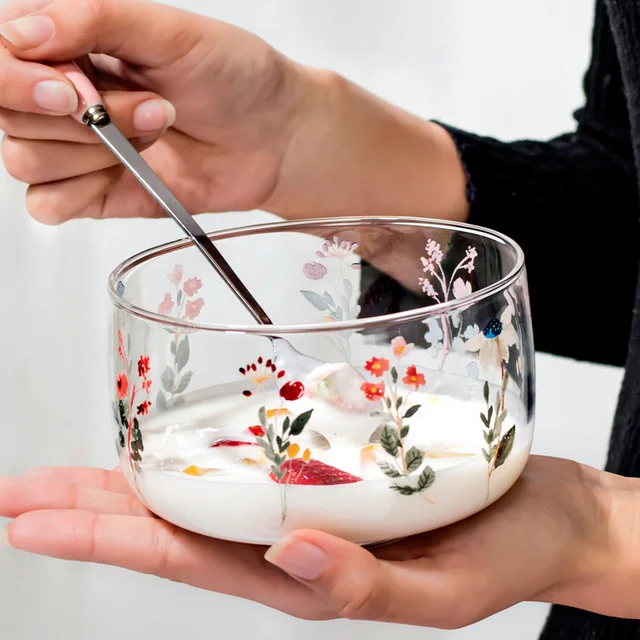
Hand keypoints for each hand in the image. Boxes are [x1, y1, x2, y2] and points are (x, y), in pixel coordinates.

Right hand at [0, 0, 466, 224]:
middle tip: (147, 107)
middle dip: (80, 117)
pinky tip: (128, 172)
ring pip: (27, 160)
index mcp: (69, 44)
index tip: (74, 87)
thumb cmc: (233, 77)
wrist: (274, 137)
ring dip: (93, 152)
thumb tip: (25, 32)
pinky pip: (48, 205)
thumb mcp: (170, 32)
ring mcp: (76, 149)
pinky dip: (81, 193)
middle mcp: (63, 97)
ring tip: (156, 131)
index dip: (18, 79)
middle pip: (10, 115)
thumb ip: (96, 21)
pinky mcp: (95, 193)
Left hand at [2, 456, 632, 626]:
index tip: (29, 517)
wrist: (545, 516)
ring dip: (146, 471)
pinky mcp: (340, 462)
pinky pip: (265, 450)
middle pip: (177, 519)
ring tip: (85, 457)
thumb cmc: (504, 555)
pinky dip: (217, 440)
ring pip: (212, 483)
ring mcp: (313, 497)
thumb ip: (364, 589)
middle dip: (96, 505)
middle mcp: (293, 534)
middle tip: (20, 490)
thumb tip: (286, 560)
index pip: (183, 554)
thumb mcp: (445, 594)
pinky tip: (189, 431)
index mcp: (304, 575)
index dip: (104, 534)